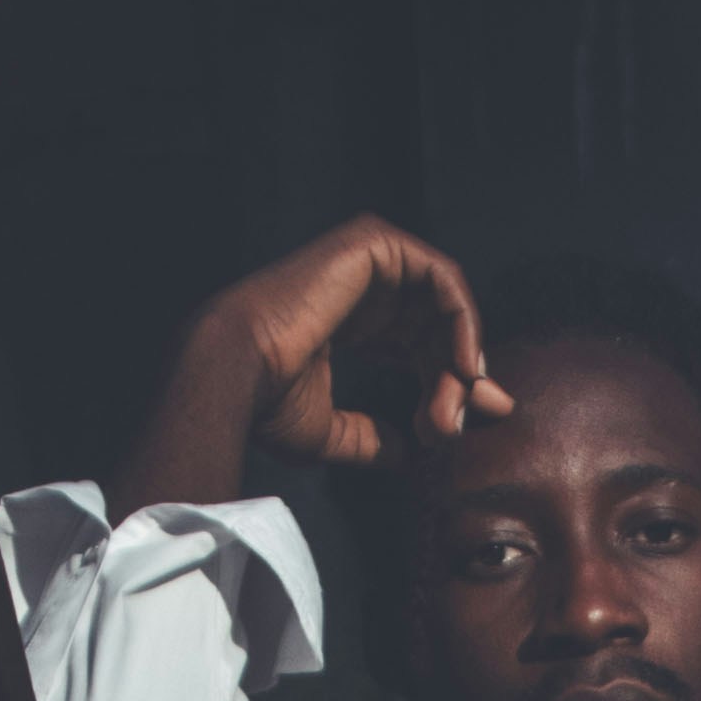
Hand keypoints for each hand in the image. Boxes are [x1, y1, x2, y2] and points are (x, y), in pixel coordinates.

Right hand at [105, 219, 511, 516]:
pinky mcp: (374, 245)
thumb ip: (373, 440)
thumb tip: (414, 454)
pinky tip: (461, 367)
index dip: (446, 386)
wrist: (238, 371)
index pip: (418, 347)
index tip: (455, 431)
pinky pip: (442, 279)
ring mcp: (367, 260)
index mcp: (352, 320)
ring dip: (459, 357)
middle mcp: (362, 287)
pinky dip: (462, 322)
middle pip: (436, 330)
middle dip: (456, 382)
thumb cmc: (269, 403)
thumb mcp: (331, 433)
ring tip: (453, 402)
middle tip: (451, 428)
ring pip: (444, 306)